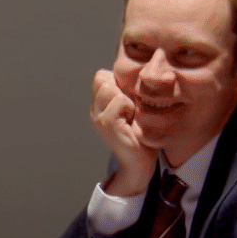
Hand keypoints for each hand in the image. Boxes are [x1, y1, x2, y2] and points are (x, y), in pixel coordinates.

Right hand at [90, 69, 157, 196]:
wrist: (140, 164)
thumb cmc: (141, 136)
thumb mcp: (133, 109)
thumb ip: (127, 93)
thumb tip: (136, 73)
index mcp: (99, 106)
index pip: (101, 75)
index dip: (117, 81)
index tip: (130, 100)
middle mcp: (95, 110)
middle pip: (103, 78)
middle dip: (121, 87)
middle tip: (132, 107)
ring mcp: (98, 117)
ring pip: (109, 87)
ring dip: (126, 97)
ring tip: (132, 113)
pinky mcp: (108, 124)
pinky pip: (118, 100)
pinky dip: (129, 107)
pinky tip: (132, 120)